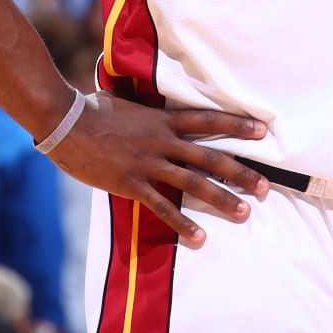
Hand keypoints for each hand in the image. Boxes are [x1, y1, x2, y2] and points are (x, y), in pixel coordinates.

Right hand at [46, 92, 269, 246]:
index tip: (263, 131)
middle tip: (266, 186)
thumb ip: (145, 105)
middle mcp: (162, 140)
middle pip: (211, 156)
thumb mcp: (126, 101)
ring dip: (222, 198)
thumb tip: (149, 94)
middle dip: (241, 172)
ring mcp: (148, 163)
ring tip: (245, 212)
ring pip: (194, 183)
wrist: (66, 123)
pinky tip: (199, 238)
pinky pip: (162, 206)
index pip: (208, 120)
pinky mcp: (132, 184)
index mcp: (163, 119)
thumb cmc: (92, 109)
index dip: (237, 124)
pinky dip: (182, 223)